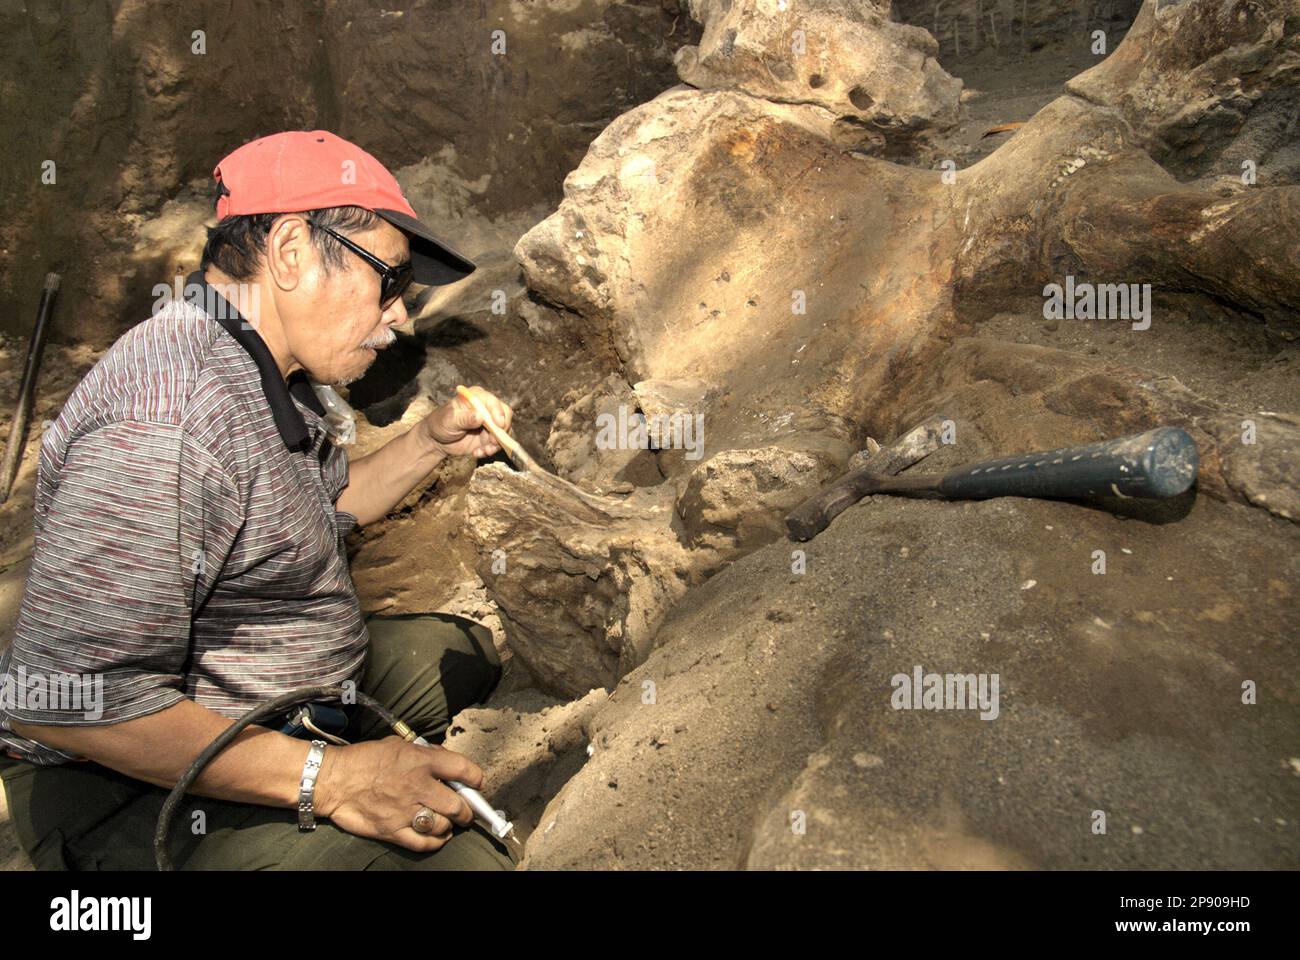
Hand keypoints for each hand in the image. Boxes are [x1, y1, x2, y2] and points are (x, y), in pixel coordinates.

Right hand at [313, 736, 485, 851]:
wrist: (334, 779)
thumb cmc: (365, 758)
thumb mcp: (398, 744)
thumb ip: (425, 752)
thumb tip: (446, 759)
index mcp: (421, 761)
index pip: (462, 769)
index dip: (476, 778)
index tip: (477, 783)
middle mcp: (417, 786)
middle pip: (457, 805)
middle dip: (467, 811)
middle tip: (466, 811)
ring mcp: (405, 811)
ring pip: (442, 826)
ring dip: (449, 826)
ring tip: (448, 822)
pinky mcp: (392, 830)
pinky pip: (423, 843)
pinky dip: (436, 842)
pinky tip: (438, 837)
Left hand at [422, 385, 512, 458]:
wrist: (437, 439)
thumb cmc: (441, 423)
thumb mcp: (450, 420)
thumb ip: (464, 418)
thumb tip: (479, 417)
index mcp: (477, 398)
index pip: (494, 402)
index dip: (498, 413)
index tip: (498, 425)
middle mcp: (486, 409)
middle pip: (505, 416)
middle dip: (501, 431)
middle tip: (492, 441)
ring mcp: (490, 423)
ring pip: (503, 432)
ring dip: (496, 444)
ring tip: (484, 451)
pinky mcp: (489, 437)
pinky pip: (497, 444)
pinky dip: (490, 450)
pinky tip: (477, 453)